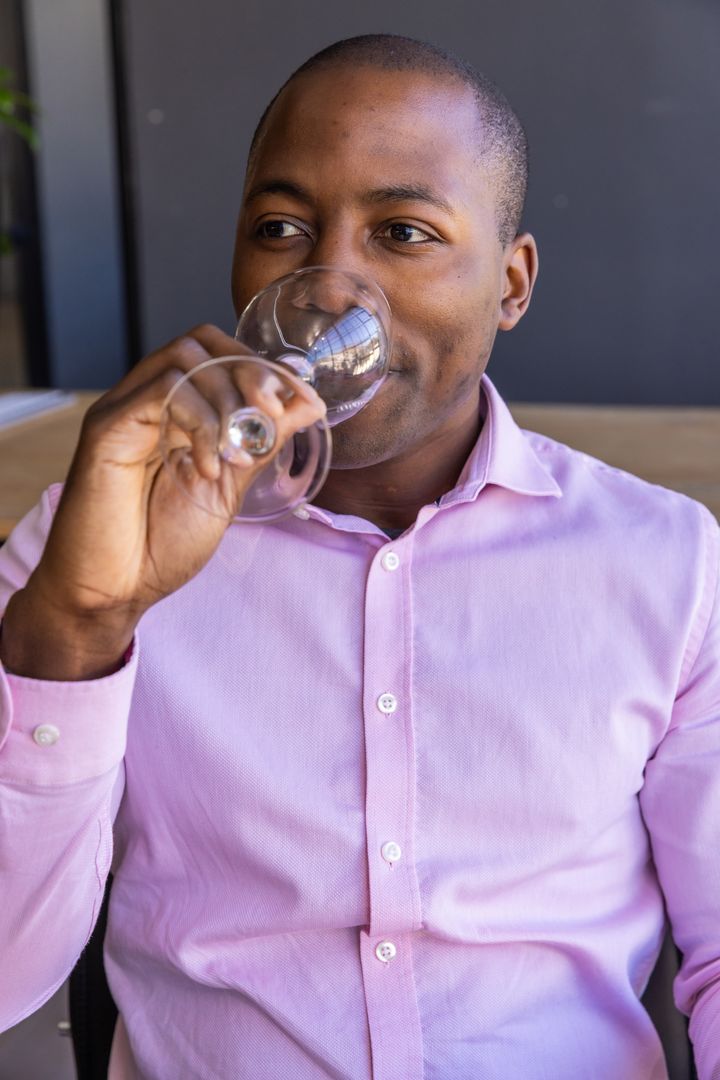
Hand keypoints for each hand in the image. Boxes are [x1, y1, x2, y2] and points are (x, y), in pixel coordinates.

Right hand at [1, 325, 324, 678]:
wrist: (112, 592)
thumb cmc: (160, 545)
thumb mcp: (229, 488)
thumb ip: (262, 443)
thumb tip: (308, 404)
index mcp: (175, 411)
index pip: (218, 353)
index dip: (263, 367)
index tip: (299, 401)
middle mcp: (146, 401)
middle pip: (201, 343)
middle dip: (249, 371)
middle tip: (270, 415)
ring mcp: (124, 410)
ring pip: (184, 359)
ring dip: (227, 399)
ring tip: (237, 451)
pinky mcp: (106, 428)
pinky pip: (162, 392)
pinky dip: (200, 423)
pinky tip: (206, 467)